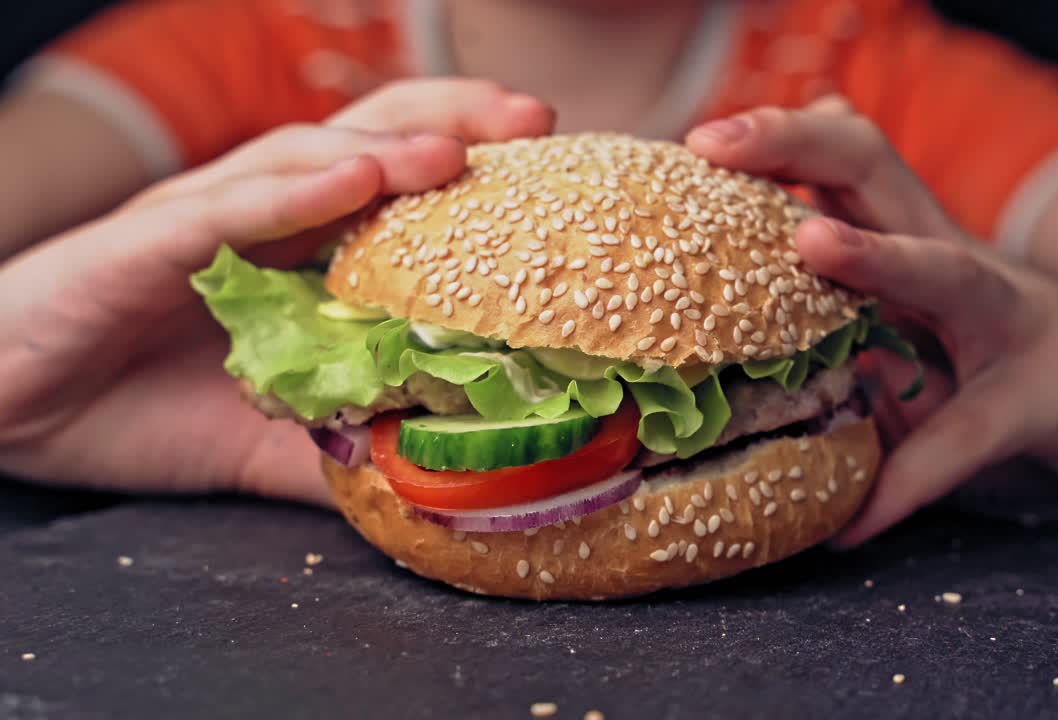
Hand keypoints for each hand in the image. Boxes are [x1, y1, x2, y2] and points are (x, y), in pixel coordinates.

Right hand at [0, 81, 554, 503]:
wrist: (9, 411)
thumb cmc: (139, 407)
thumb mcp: (269, 440)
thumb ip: (347, 448)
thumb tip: (442, 481)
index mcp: (301, 249)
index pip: (402, 186)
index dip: (479, 168)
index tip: (560, 171)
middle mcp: (263, 216)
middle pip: (374, 141)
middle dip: (457, 122)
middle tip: (538, 124)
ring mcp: (205, 218)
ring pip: (305, 159)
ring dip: (386, 149)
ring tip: (457, 151)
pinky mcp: (143, 242)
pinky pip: (226, 206)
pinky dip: (290, 191)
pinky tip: (353, 179)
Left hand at [687, 99, 1057, 543]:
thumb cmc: (1012, 365)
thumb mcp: (923, 334)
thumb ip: (852, 323)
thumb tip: (738, 347)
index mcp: (915, 242)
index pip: (841, 163)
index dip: (774, 140)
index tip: (698, 139)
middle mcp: (955, 262)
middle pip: (876, 167)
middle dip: (795, 142)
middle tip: (713, 141)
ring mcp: (1010, 322)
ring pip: (944, 269)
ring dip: (878, 255)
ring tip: (807, 243)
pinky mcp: (1044, 398)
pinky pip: (969, 437)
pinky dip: (909, 481)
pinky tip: (855, 524)